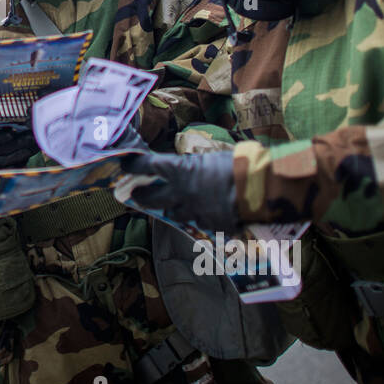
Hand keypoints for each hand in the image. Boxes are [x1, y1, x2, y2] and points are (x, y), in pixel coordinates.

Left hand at [116, 151, 238, 233]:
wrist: (258, 189)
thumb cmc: (238, 165)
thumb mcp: (211, 158)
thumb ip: (196, 166)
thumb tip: (191, 168)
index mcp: (180, 170)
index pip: (148, 166)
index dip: (134, 166)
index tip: (125, 165)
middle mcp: (180, 192)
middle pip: (151, 198)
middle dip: (141, 197)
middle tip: (136, 195)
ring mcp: (192, 211)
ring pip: (173, 213)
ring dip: (173, 208)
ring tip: (176, 205)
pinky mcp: (206, 225)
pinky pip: (197, 222)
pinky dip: (198, 217)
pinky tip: (206, 212)